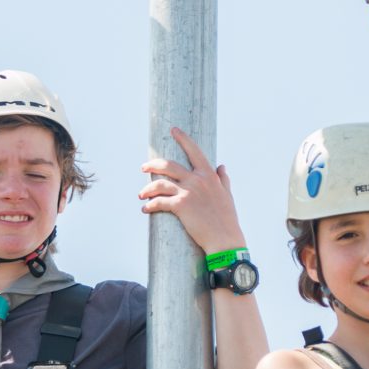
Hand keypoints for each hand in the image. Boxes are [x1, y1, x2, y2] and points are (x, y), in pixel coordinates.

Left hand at [139, 127, 243, 253]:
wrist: (224, 239)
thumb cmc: (226, 219)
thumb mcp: (227, 195)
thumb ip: (223, 179)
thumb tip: (222, 167)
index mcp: (209, 175)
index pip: (194, 151)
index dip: (183, 138)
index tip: (173, 130)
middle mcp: (198, 180)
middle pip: (169, 165)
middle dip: (153, 164)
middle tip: (144, 167)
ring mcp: (188, 192)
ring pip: (160, 183)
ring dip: (147, 188)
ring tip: (141, 194)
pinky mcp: (180, 206)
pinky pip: (159, 202)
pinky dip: (150, 205)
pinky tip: (145, 209)